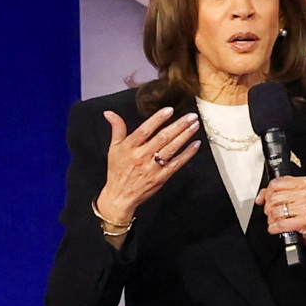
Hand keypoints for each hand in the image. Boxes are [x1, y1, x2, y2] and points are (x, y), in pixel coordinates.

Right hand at [94, 105, 200, 239]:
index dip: (157, 119)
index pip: (145, 130)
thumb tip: (109, 113)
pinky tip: (196, 144)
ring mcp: (152, 167)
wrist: (120, 196)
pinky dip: (187, 154)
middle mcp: (141, 156)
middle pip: (162, 138)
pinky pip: (177, 163)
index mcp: (129, 147)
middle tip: (191, 116)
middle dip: (179, 125)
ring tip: (195, 125)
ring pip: (171, 148)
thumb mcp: (113, 149)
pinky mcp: (161, 177)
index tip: (170, 110)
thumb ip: (116, 129)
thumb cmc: (117, 170)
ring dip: (185, 136)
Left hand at [261, 166, 305, 251]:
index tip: (267, 198)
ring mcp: (305, 207)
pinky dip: (275, 228)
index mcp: (304, 183)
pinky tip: (277, 228)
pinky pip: (280, 224)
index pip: (276, 183)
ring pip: (275, 211)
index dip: (267, 192)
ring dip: (272, 219)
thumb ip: (276, 192)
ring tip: (277, 221)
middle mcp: (305, 194)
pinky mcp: (304, 221)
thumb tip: (260, 197)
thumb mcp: (295, 197)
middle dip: (269, 207)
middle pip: (273, 197)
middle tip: (273, 212)